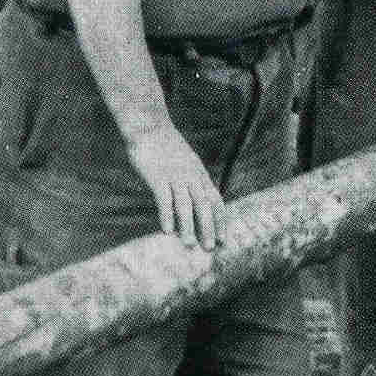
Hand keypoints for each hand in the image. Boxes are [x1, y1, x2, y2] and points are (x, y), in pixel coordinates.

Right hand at [124, 118, 224, 248]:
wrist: (151, 127)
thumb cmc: (167, 147)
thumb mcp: (186, 162)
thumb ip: (192, 179)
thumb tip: (195, 199)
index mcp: (200, 175)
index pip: (215, 200)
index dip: (220, 220)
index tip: (223, 239)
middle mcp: (192, 177)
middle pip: (204, 206)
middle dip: (209, 228)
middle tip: (211, 248)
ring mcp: (175, 176)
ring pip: (186, 205)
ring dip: (189, 226)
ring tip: (190, 245)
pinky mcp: (158, 176)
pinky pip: (164, 199)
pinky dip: (167, 215)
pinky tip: (167, 231)